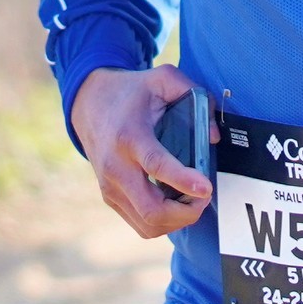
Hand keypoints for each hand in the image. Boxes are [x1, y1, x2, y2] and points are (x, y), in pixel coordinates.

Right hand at [70, 65, 212, 238]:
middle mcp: (116, 166)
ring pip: (148, 224)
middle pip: (151, 209)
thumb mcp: (162, 78)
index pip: (155, 165)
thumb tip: (213, 137)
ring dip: (178, 220)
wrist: (89, 103)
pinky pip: (141, 225)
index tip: (206, 188)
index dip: (182, 180)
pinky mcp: (110, 198)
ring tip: (193, 201)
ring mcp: (110, 187)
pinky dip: (164, 222)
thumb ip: (194, 95)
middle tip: (205, 195)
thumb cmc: (132, 92)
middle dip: (186, 212)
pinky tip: (176, 203)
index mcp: (130, 136)